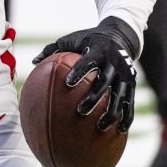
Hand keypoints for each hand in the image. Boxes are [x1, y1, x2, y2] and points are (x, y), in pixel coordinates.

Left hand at [32, 16, 138, 131]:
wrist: (121, 36)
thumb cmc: (90, 40)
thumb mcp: (74, 39)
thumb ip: (54, 49)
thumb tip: (34, 62)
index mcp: (99, 49)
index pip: (88, 61)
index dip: (79, 72)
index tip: (68, 83)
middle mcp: (114, 62)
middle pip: (105, 81)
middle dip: (94, 96)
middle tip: (81, 110)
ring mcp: (125, 73)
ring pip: (120, 95)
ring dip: (111, 111)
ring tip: (101, 126)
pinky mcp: (132, 83)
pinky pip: (130, 102)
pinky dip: (126, 116)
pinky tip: (120, 130)